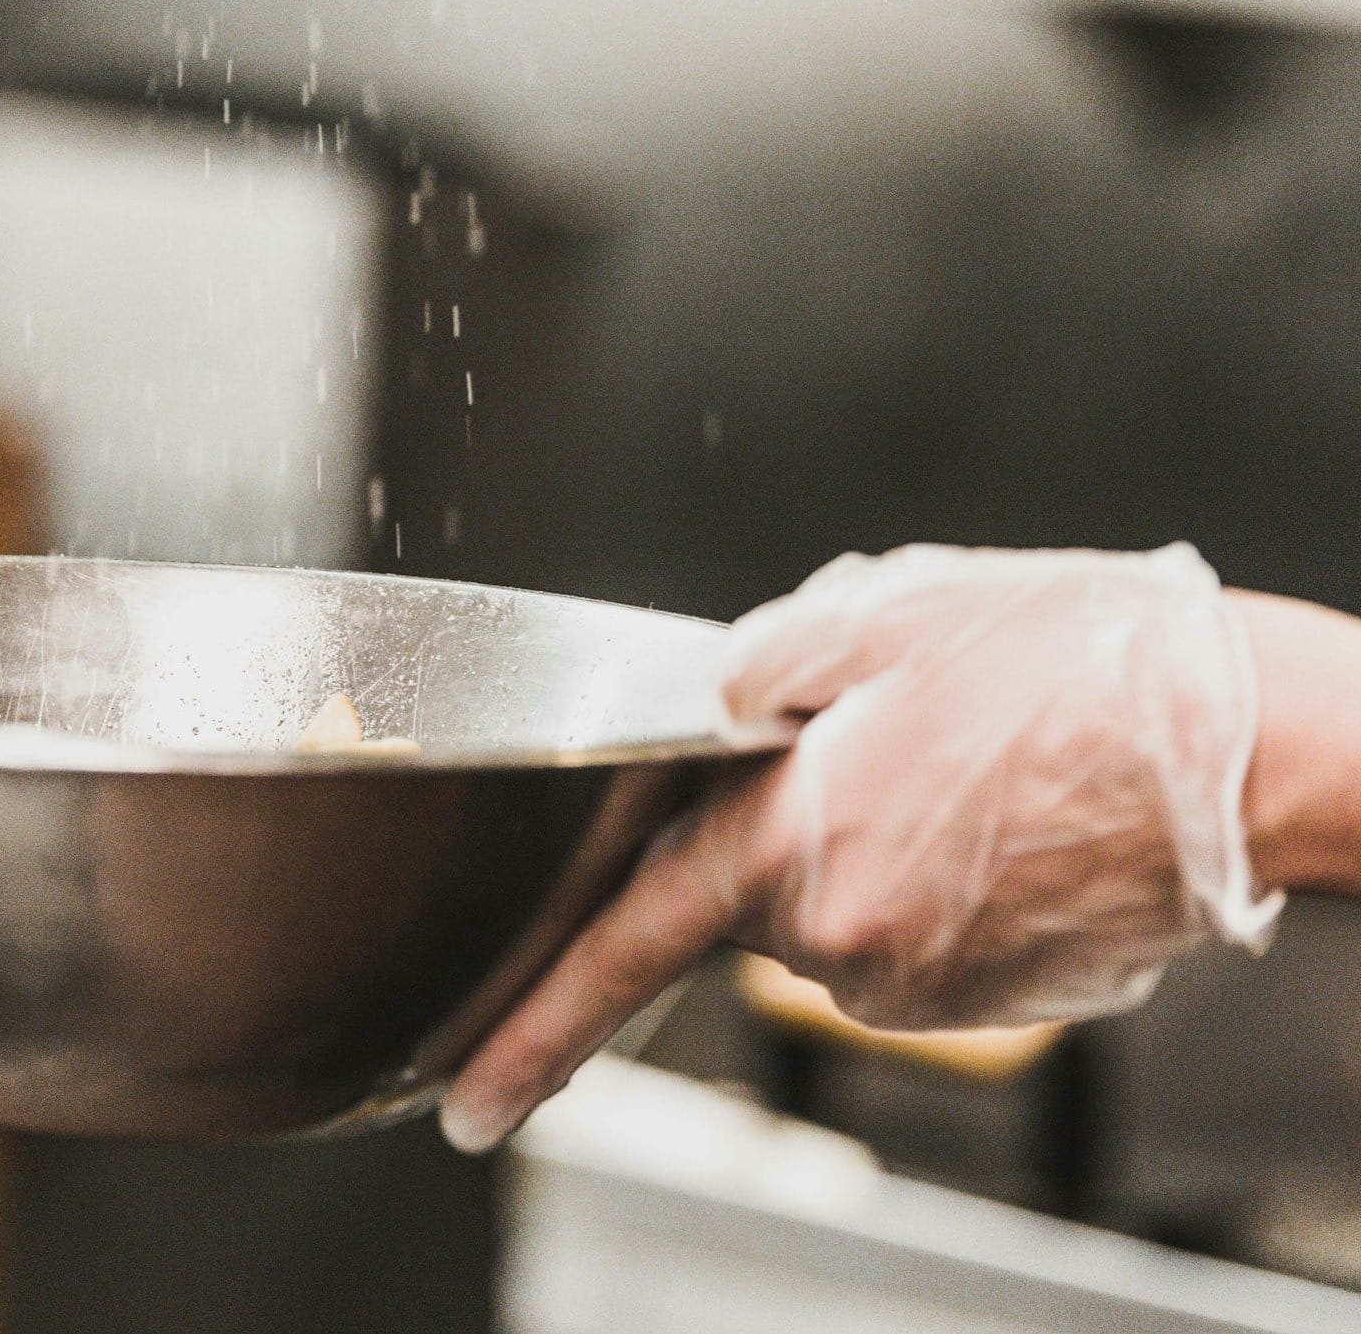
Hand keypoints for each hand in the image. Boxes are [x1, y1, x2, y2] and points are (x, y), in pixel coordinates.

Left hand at [440, 542, 1281, 1153]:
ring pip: (845, 912)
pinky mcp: (994, 1003)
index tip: (471, 1097)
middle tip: (899, 746)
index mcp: (797, 834)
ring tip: (971, 766)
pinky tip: (1004, 815)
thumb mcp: (884, 611)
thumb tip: (710, 700)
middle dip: (793, 830)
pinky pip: (918, 939)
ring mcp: (928, 985)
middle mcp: (849, 935)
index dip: (537, 1024)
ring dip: (876, 847)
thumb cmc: (1073, 663)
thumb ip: (762, 664)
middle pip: (755, 898)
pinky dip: (938, 882)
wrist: (1238, 744)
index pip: (629, 942)